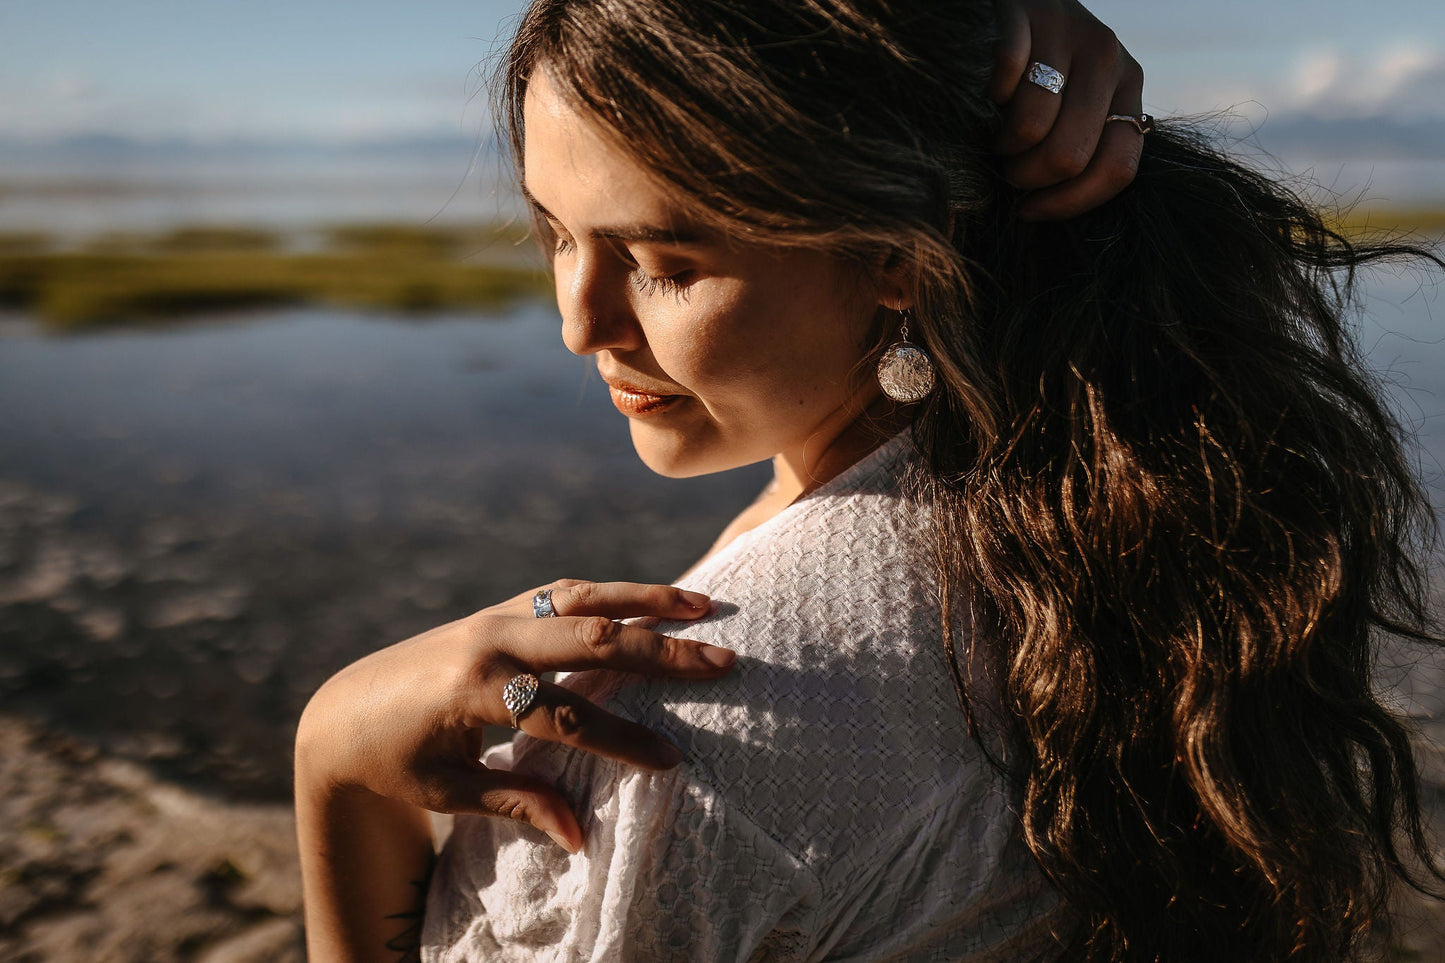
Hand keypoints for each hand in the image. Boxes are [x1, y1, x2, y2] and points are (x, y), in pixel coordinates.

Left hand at [295, 579, 734, 851]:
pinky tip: (656, 601)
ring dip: (647, 599)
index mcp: (473, 690)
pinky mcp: (499, 609)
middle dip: (660, 653)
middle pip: (590, 641)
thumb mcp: (448, 791)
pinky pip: (567, 593)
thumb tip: (580, 837)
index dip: (620, 739)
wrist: (344, 710)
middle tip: (722, 662)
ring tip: (705, 606)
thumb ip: (518, 802)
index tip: (672, 758)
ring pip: (584, 599)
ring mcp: (495, 617)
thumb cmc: (394, 762)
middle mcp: (490, 641)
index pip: (564, 715)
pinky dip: (615, 594)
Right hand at [989, 0, 1145, 219]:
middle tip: (1009, 168)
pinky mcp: (1028, 14)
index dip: (1070, 203)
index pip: (1117, 168)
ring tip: (999, 134)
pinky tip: (992, 93)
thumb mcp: (1082, 102)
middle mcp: (1109, 61)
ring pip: (1031, 126)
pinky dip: (989, 95)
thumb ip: (1082, 144)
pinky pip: (1005, 77)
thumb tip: (1043, 209)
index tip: (1031, 209)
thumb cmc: (1048, 68)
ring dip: (1002, 144)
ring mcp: (1071, 34)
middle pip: (1068, 155)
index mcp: (1129, 91)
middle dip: (1027, 177)